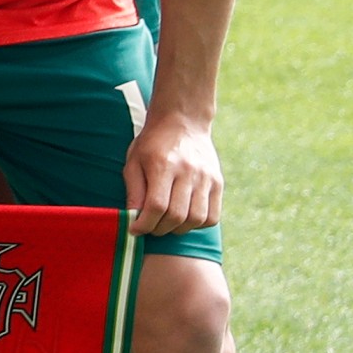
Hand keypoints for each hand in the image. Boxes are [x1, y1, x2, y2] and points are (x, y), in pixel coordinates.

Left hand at [125, 110, 223, 236]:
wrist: (182, 122)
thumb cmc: (152, 144)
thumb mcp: (133, 161)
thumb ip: (134, 190)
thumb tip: (133, 218)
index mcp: (163, 165)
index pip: (156, 205)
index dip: (144, 224)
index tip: (135, 229)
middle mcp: (188, 171)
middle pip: (177, 215)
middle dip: (159, 229)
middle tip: (149, 228)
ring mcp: (206, 177)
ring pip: (196, 219)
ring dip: (179, 229)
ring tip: (166, 223)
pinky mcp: (218, 183)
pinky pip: (213, 216)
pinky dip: (198, 224)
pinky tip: (185, 218)